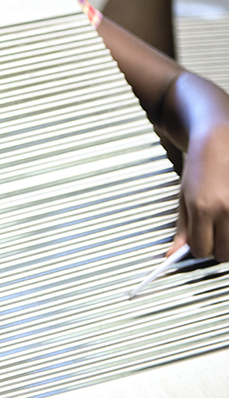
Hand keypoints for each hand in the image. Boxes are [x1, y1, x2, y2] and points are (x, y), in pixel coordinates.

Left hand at [174, 123, 228, 261]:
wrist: (218, 143)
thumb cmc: (200, 167)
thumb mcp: (183, 197)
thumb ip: (182, 228)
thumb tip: (173, 254)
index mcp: (202, 208)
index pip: (201, 250)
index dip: (199, 248)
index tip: (200, 241)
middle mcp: (226, 210)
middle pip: (224, 254)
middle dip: (217, 247)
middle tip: (214, 231)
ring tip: (224, 221)